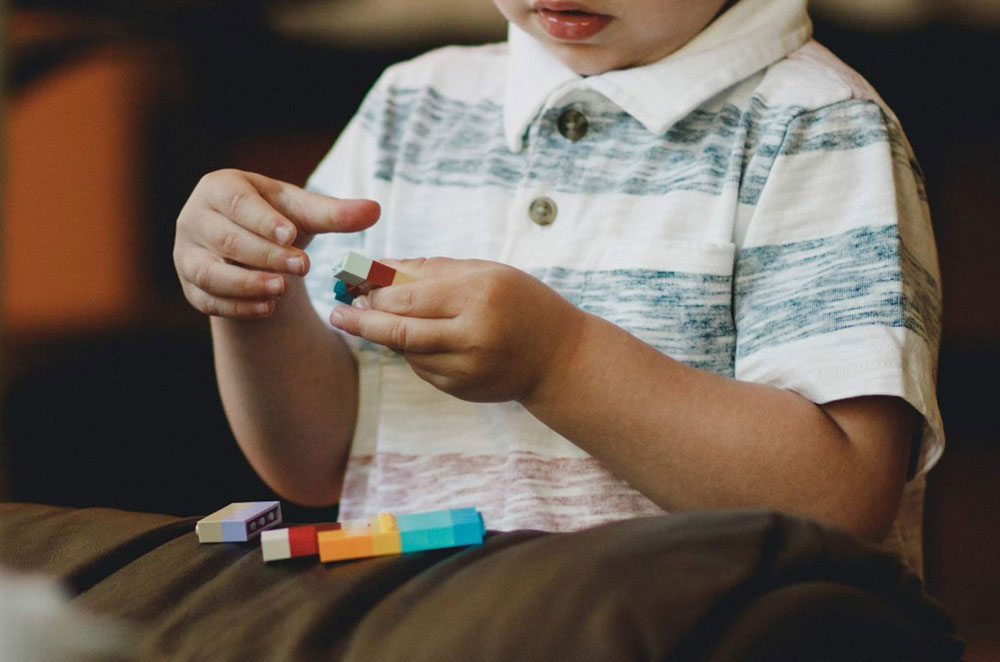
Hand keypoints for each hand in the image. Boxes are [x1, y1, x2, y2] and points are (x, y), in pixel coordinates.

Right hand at [174, 169, 379, 318]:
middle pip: (225, 239)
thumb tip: (375, 210)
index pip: (237, 203)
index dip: (263, 219)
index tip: (291, 234)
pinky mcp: (190, 286)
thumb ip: (335, 213)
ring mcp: (186, 254)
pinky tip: (267, 309)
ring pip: (209, 272)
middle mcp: (194, 219)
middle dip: (264, 254)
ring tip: (281, 290)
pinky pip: (208, 300)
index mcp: (219, 188)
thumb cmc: (277, 220)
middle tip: (301, 267)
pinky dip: (237, 307)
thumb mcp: (304, 213)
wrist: (251, 248)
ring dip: (246, 283)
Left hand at [329, 258, 585, 403]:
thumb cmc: (521, 302)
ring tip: (376, 318)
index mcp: (479, 296)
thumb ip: (431, 269)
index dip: (374, 291)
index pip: (409, 296)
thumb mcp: (485, 273)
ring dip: (387, 335)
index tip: (351, 283)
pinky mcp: (462, 390)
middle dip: (362, 321)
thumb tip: (378, 267)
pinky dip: (412, 352)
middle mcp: (473, 335)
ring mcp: (467, 369)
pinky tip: (419, 338)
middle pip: (399, 331)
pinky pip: (422, 368)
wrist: (559, 357)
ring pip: (406, 352)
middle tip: (339, 312)